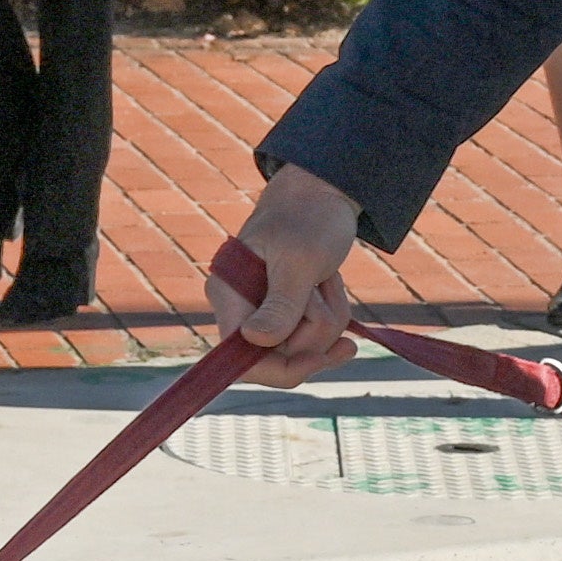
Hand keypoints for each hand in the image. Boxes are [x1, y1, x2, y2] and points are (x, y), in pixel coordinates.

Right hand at [209, 165, 364, 374]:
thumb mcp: (300, 260)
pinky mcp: (286, 312)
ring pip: (304, 348)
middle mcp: (240, 309)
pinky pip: (315, 337)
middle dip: (316, 333)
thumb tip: (255, 341)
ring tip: (328, 278)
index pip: (243, 360)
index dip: (282, 369)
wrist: (323, 191)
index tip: (322, 357)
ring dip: (330, 318)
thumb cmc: (309, 217)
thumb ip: (281, 303)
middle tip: (325, 287)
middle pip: (281, 357)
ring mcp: (263, 312)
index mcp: (229, 294)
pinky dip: (332, 317)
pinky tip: (332, 288)